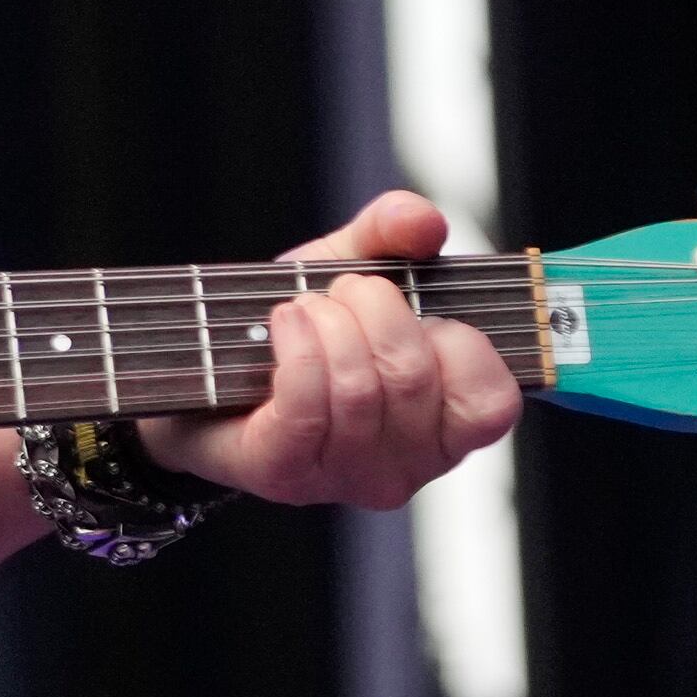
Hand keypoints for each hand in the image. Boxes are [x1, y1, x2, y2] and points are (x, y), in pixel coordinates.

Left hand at [135, 188, 519, 509]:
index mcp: (446, 421)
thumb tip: (423, 220)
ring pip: (360, 390)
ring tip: (302, 308)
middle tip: (338, 293)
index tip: (414, 306)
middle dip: (370, 308)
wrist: (206, 369)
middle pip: (413, 376)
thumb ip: (392, 234)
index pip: (490, 401)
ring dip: (326, 326)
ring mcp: (349, 477)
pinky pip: (308, 409)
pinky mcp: (287, 476)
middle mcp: (409, 462)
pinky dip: (296, 351)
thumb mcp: (349, 266)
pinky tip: (283, 324)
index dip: (457, 340)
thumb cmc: (298, 329)